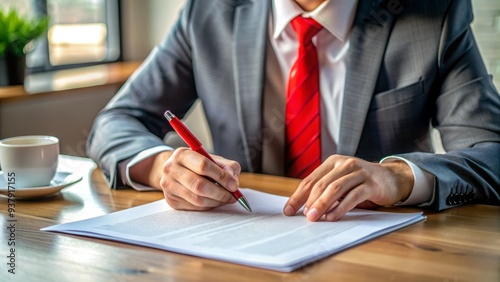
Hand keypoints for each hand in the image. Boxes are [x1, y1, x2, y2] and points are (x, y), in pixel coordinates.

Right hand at [130, 148, 240, 210]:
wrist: (176, 171)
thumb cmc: (198, 165)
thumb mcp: (213, 159)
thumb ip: (228, 167)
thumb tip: (234, 184)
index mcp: (182, 154)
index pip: (203, 166)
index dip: (221, 177)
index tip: (234, 185)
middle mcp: (171, 169)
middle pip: (199, 185)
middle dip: (220, 193)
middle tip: (233, 196)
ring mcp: (168, 186)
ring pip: (197, 199)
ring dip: (216, 202)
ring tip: (226, 199)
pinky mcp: (171, 200)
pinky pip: (194, 207)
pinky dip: (208, 206)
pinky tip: (214, 201)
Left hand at [283, 155, 413, 220]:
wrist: (391, 178)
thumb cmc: (361, 182)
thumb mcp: (341, 181)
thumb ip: (325, 190)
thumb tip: (304, 207)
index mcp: (332, 163)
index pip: (310, 180)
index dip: (297, 196)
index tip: (288, 210)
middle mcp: (344, 164)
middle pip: (321, 184)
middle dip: (309, 201)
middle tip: (303, 216)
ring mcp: (359, 172)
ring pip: (336, 188)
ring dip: (323, 204)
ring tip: (314, 217)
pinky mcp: (371, 183)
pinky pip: (353, 196)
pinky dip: (341, 207)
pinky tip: (333, 217)